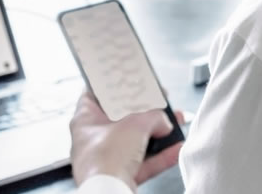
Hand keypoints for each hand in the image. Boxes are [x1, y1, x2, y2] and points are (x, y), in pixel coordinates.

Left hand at [69, 92, 183, 189]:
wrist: (108, 192)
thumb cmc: (106, 159)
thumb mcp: (136, 124)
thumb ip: (153, 117)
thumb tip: (164, 120)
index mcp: (86, 121)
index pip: (94, 94)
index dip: (110, 85)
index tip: (125, 79)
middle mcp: (94, 140)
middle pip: (121, 119)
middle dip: (144, 112)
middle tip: (158, 103)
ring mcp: (107, 159)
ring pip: (135, 142)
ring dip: (156, 134)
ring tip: (173, 124)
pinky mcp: (120, 176)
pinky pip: (143, 163)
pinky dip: (160, 156)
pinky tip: (176, 149)